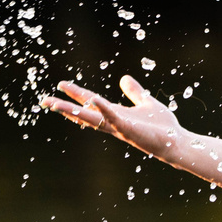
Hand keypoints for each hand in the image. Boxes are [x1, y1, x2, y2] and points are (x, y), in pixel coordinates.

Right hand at [41, 75, 186, 160]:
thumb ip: (134, 92)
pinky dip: (104, 110)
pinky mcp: (130, 131)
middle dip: (64, 107)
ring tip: (57, 105)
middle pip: (84, 114)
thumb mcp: (146, 103)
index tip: (61, 85)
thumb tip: (123, 78)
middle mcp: (113, 123)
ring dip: (74, 112)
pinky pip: (114, 119)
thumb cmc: (163, 127)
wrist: (176, 143)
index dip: (76, 94)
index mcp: (116, 115)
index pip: (91, 103)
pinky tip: (94, 100)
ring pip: (92, 120)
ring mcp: (120, 128)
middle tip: (44, 100)